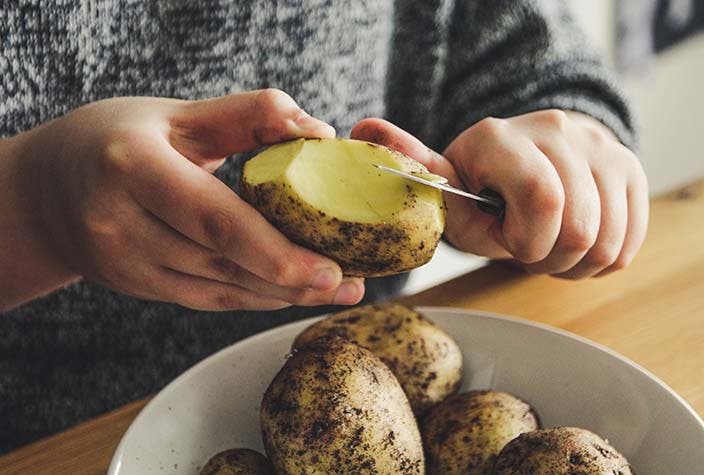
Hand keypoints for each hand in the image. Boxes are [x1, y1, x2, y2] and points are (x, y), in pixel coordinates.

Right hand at [13, 90, 363, 309]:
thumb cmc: (118, 139)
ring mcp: (124, 263)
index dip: (274, 251)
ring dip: (280, 295)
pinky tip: (290, 294)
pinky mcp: (136, 286)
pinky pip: (205, 300)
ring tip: (336, 292)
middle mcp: (120, 223)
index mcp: (132, 167)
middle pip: (223, 264)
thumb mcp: (178, 114)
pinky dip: (252, 298)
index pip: (214, 218)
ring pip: (218, 291)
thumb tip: (318, 131)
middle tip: (352, 286)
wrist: (48, 189)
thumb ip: (249, 115)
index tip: (331, 269)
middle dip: (292, 281)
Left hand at [351, 110, 647, 277]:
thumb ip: (414, 167)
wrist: (531, 168)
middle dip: (550, 259)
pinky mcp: (630, 166)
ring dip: (577, 262)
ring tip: (552, 248)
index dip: (529, 241)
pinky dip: (605, 257)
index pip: (542, 198)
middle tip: (531, 251)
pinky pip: (631, 237)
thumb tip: (363, 126)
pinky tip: (579, 245)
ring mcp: (600, 145)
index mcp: (499, 137)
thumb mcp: (447, 191)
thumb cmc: (481, 194)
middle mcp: (556, 129)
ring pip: (608, 237)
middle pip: (578, 225)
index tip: (511, 242)